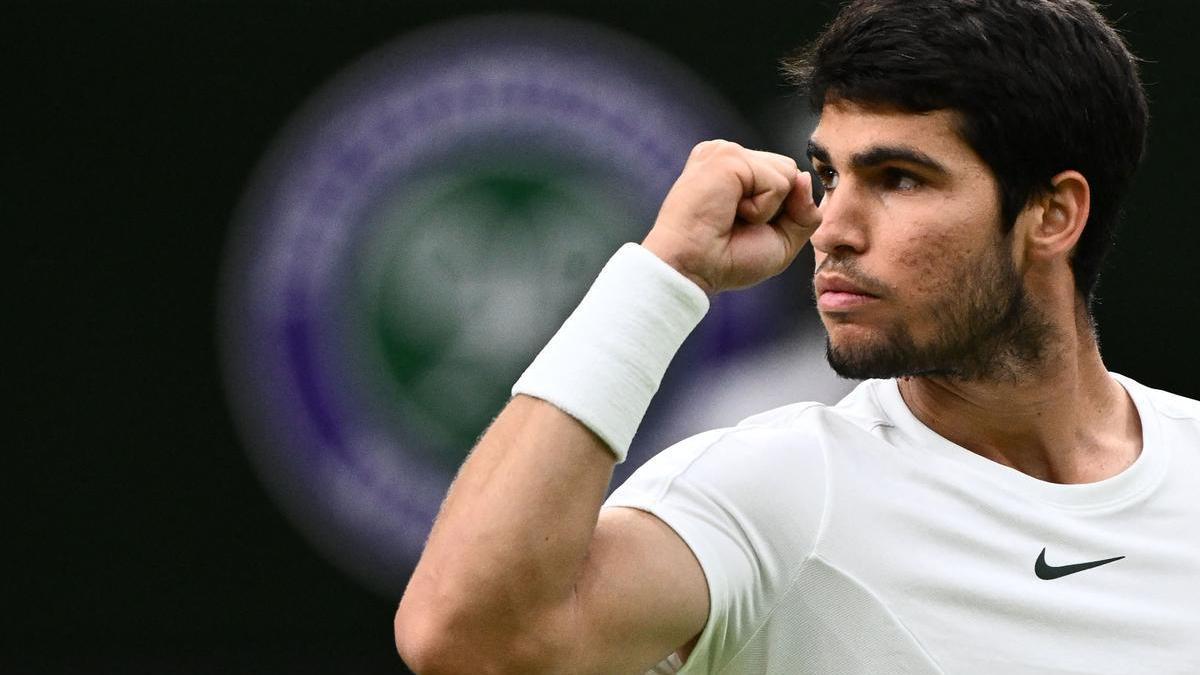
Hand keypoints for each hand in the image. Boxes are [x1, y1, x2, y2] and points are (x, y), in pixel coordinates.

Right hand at [642, 140, 820, 294]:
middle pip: (790, 171)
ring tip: (732, 217)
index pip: (785, 177)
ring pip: (788, 173)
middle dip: (777, 207)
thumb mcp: (782, 240)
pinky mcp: (728, 157)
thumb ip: (804, 211)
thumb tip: (805, 177)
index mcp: (735, 170)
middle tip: (738, 223)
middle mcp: (729, 156)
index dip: (780, 210)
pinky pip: (778, 181)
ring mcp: (726, 152)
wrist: (692, 269)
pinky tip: (730, 212)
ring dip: (768, 208)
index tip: (743, 228)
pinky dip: (762, 208)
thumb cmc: (727, 260)